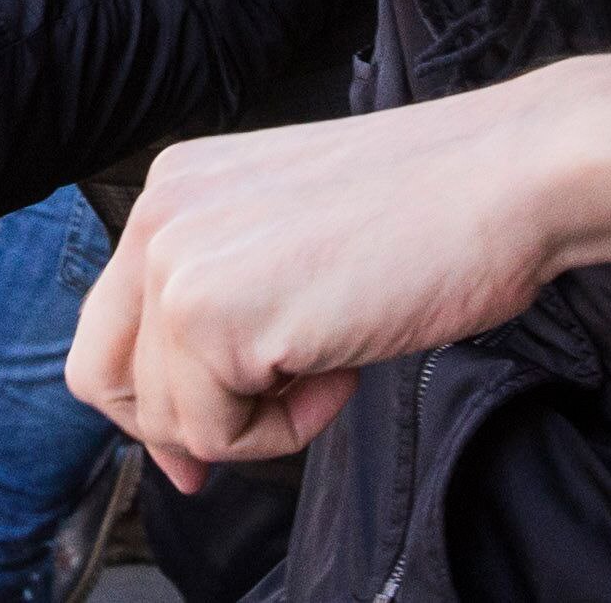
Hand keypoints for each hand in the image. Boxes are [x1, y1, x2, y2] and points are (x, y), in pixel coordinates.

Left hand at [66, 41, 610, 491]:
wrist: (507, 178)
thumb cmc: (437, 208)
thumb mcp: (298, 241)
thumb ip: (231, 299)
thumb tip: (185, 422)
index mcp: (178, 185)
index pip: (113, 321)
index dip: (159, 396)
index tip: (216, 432)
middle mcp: (159, 213)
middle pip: (103, 376)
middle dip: (177, 424)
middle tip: (258, 431)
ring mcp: (175, 261)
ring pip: (166, 416)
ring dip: (254, 420)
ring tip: (335, 363)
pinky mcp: (208, 314)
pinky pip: (214, 433)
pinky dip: (282, 432)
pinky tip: (343, 366)